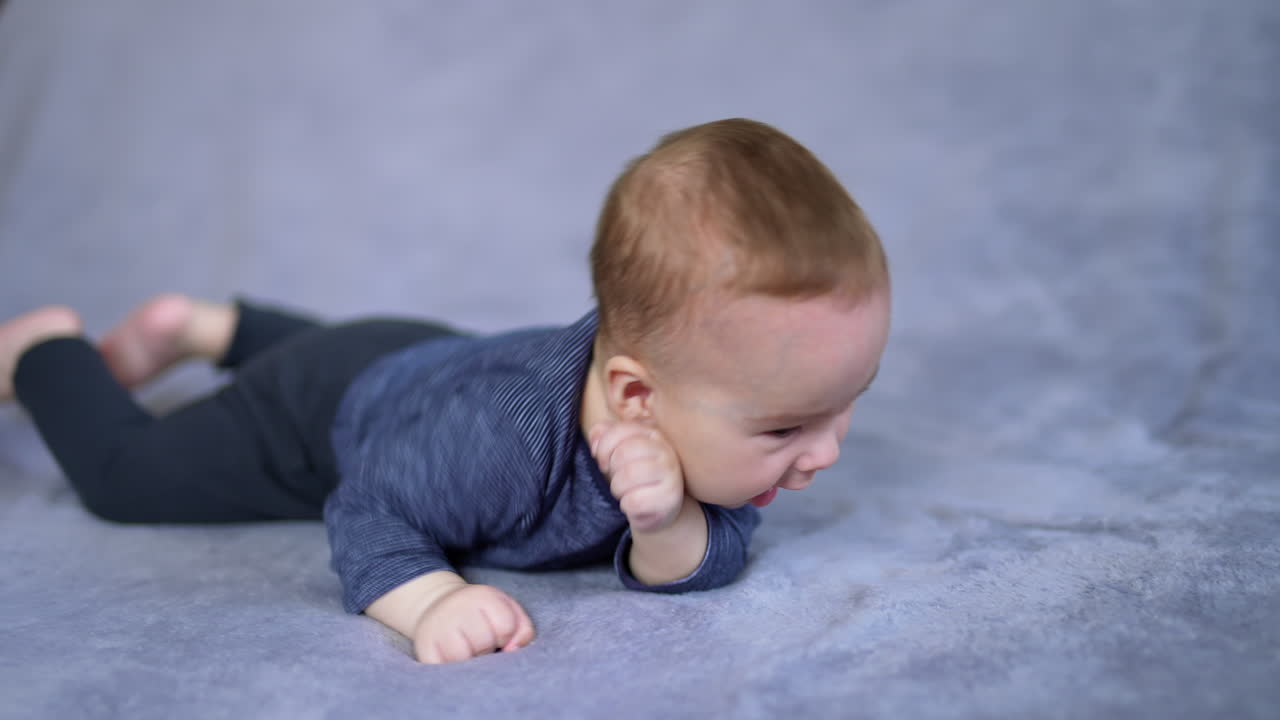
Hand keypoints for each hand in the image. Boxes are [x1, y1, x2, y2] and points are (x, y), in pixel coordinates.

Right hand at [411, 584, 535, 663]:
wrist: (439, 606)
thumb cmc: (481, 614)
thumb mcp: (507, 610)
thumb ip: (523, 629)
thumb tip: (512, 650)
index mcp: (482, 596)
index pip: (505, 627)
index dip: (505, 636)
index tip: (498, 634)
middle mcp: (457, 607)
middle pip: (483, 643)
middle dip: (487, 647)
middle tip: (480, 641)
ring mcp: (437, 626)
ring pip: (461, 657)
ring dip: (469, 660)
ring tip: (467, 649)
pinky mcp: (423, 646)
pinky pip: (442, 668)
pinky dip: (451, 668)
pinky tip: (452, 657)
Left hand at [589, 421, 684, 531]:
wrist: (659, 507)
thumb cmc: (636, 476)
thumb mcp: (619, 451)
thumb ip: (604, 437)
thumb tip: (595, 440)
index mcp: (653, 434)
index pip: (622, 430)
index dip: (604, 448)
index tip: (603, 462)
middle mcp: (666, 451)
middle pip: (623, 453)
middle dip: (612, 470)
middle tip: (618, 480)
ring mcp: (671, 474)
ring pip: (629, 475)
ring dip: (618, 489)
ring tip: (625, 492)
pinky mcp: (671, 498)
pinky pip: (635, 501)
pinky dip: (627, 506)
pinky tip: (634, 505)